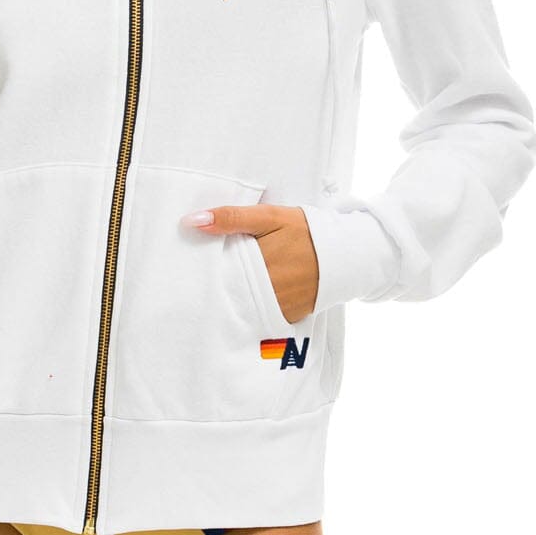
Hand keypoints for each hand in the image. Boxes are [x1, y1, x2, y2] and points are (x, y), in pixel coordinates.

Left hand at [180, 201, 318, 323]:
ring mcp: (275, 306)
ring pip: (240, 306)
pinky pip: (258, 316)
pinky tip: (246, 296)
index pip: (216, 271)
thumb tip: (192, 221)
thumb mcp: (269, 216)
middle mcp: (264, 289)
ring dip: (231, 297)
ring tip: (225, 285)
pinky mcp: (285, 317)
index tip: (191, 263)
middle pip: (225, 291)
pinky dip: (250, 307)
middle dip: (215, 284)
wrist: (344, 254)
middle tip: (200, 278)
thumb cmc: (304, 230)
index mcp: (256, 262)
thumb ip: (231, 218)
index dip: (203, 268)